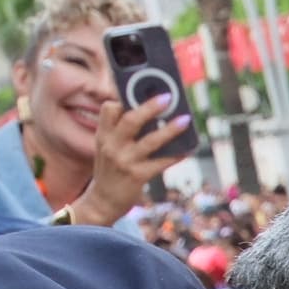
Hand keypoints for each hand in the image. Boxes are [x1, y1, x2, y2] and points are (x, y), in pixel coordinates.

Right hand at [72, 93, 187, 226]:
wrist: (102, 201)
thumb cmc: (110, 169)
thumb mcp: (107, 147)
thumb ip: (120, 131)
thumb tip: (151, 113)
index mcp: (103, 135)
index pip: (109, 109)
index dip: (124, 97)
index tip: (141, 87)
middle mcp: (112, 146)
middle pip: (130, 120)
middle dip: (150, 107)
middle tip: (167, 97)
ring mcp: (124, 161)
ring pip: (150, 141)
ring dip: (169, 130)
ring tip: (185, 120)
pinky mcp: (136, 176)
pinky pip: (160, 163)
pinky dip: (175, 155)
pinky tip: (187, 149)